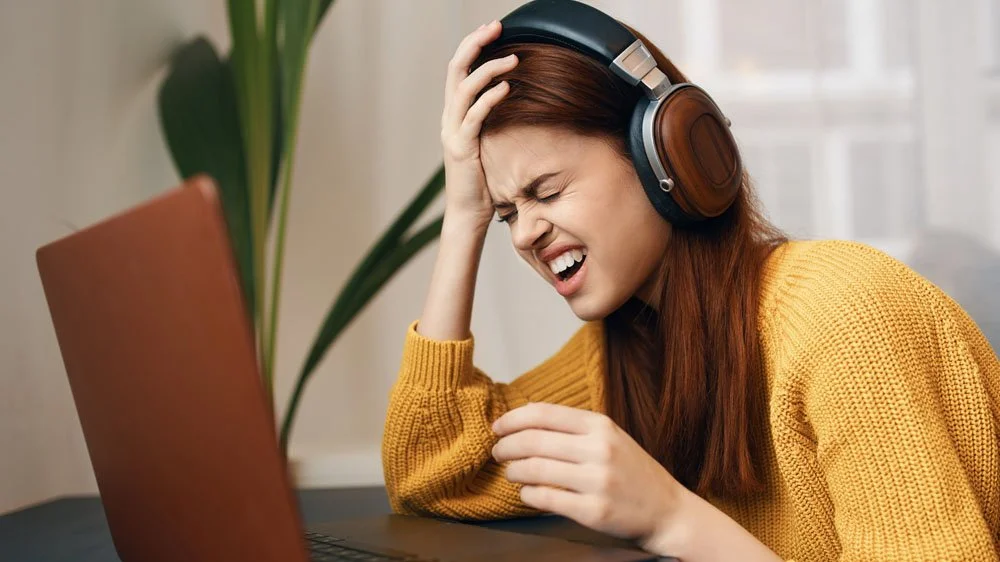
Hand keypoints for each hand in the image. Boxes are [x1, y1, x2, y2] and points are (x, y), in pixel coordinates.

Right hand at [441, 19, 518, 228]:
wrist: (468, 212)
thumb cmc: (483, 180)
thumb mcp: (488, 143)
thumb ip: (493, 120)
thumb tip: (513, 98)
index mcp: (454, 114)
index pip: (458, 70)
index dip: (472, 46)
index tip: (492, 30)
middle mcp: (449, 118)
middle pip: (455, 70)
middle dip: (474, 44)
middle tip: (496, 27)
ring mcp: (453, 132)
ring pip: (464, 89)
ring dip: (488, 69)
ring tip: (512, 59)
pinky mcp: (462, 148)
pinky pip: (474, 116)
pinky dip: (490, 98)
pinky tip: (507, 88)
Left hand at [491, 403, 683, 550]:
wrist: (667, 510)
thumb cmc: (633, 471)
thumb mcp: (610, 436)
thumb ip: (573, 427)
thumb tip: (524, 417)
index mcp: (600, 425)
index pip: (543, 414)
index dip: (512, 419)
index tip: (497, 427)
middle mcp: (599, 450)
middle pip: (534, 441)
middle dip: (506, 446)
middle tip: (497, 452)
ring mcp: (597, 481)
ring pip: (535, 470)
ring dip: (514, 471)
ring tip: (511, 472)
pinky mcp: (594, 511)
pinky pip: (546, 498)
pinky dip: (528, 494)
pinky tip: (527, 492)